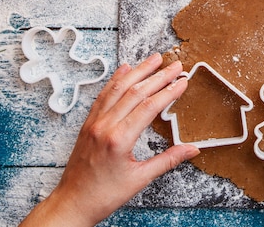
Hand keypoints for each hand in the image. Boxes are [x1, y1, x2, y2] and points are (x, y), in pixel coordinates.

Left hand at [20, 53, 199, 226]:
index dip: (168, 92)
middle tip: (175, 65)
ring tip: (154, 59)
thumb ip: (168, 160)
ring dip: (138, 71)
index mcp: (119, 139)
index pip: (150, 107)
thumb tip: (192, 150)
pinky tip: (125, 70)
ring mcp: (94, 122)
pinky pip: (103, 95)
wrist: (72, 203)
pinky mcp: (88, 124)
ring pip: (118, 88)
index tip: (182, 82)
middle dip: (158, 76)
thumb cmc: (103, 195)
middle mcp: (105, 125)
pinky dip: (115, 80)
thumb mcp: (140, 179)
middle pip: (136, 92)